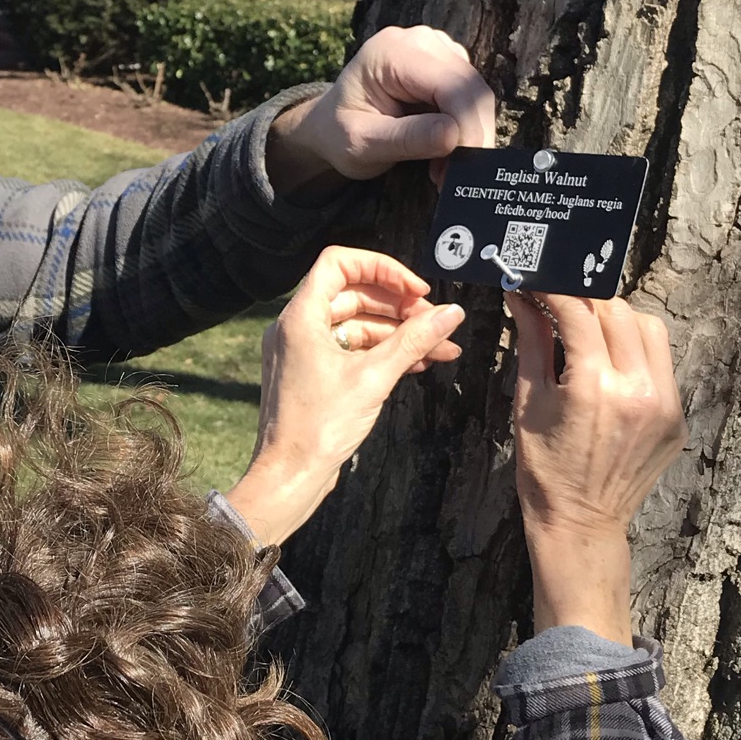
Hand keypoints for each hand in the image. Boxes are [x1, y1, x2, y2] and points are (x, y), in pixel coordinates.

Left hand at [224, 247, 465, 546]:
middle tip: (436, 323)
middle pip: (354, 293)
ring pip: (357, 324)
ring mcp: (302, 350)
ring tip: (440, 348)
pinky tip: (417, 363)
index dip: (382, 268)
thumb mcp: (375, 378)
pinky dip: (382, 351)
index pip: (340, 263)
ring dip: (398, 332)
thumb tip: (451, 312)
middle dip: (399, 307)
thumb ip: (414, 339)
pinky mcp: (311, 373)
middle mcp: (296, 327)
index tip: (416, 290)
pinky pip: (350, 348)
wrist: (289, 476)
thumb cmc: (318, 429)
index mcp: (300, 317)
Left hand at [267, 26, 498, 197]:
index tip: (459, 167)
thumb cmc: (339, 133)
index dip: (465, 126)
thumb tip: (453, 135)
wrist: (329, 125)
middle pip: (471, 88)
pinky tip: (444, 149)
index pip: (450, 86)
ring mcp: (436, 49)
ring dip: (469, 135)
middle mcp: (418, 41)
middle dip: (469, 135)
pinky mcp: (447, 64)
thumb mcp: (362, 143)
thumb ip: (406, 138)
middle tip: (450, 176)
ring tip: (442, 168)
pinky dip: (465, 127)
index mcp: (391, 52)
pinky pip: (472, 97)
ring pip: (477, 94)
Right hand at [508, 293, 684, 643]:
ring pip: (648, 329)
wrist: (581, 523)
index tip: (539, 285)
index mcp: (593, 388)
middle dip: (587, 301)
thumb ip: (532, 343)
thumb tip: (523, 297)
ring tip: (591, 332)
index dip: (556, 291)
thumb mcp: (528, 402)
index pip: (579, 313)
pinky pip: (660, 363)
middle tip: (562, 305)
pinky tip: (611, 366)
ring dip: (618, 321)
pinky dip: (635, 352)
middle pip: (618, 312)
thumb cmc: (544, 468)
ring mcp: (664, 404)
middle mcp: (637, 390)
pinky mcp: (676, 417)